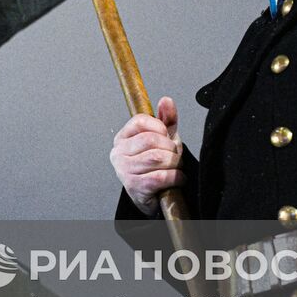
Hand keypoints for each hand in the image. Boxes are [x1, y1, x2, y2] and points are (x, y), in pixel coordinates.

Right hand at [110, 96, 184, 215]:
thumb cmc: (154, 166)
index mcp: (122, 138)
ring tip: (176, 167)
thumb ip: (165, 119)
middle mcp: (119, 153)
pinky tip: (177, 178)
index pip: (141, 121)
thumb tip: (166, 101)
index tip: (166, 136)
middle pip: (152, 140)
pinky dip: (176, 177)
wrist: (151, 196)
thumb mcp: (161, 139)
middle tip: (174, 155)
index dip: (160, 127)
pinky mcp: (135, 187)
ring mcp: (124, 170)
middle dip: (171, 148)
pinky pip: (162, 176)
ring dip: (174, 163)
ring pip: (158, 158)